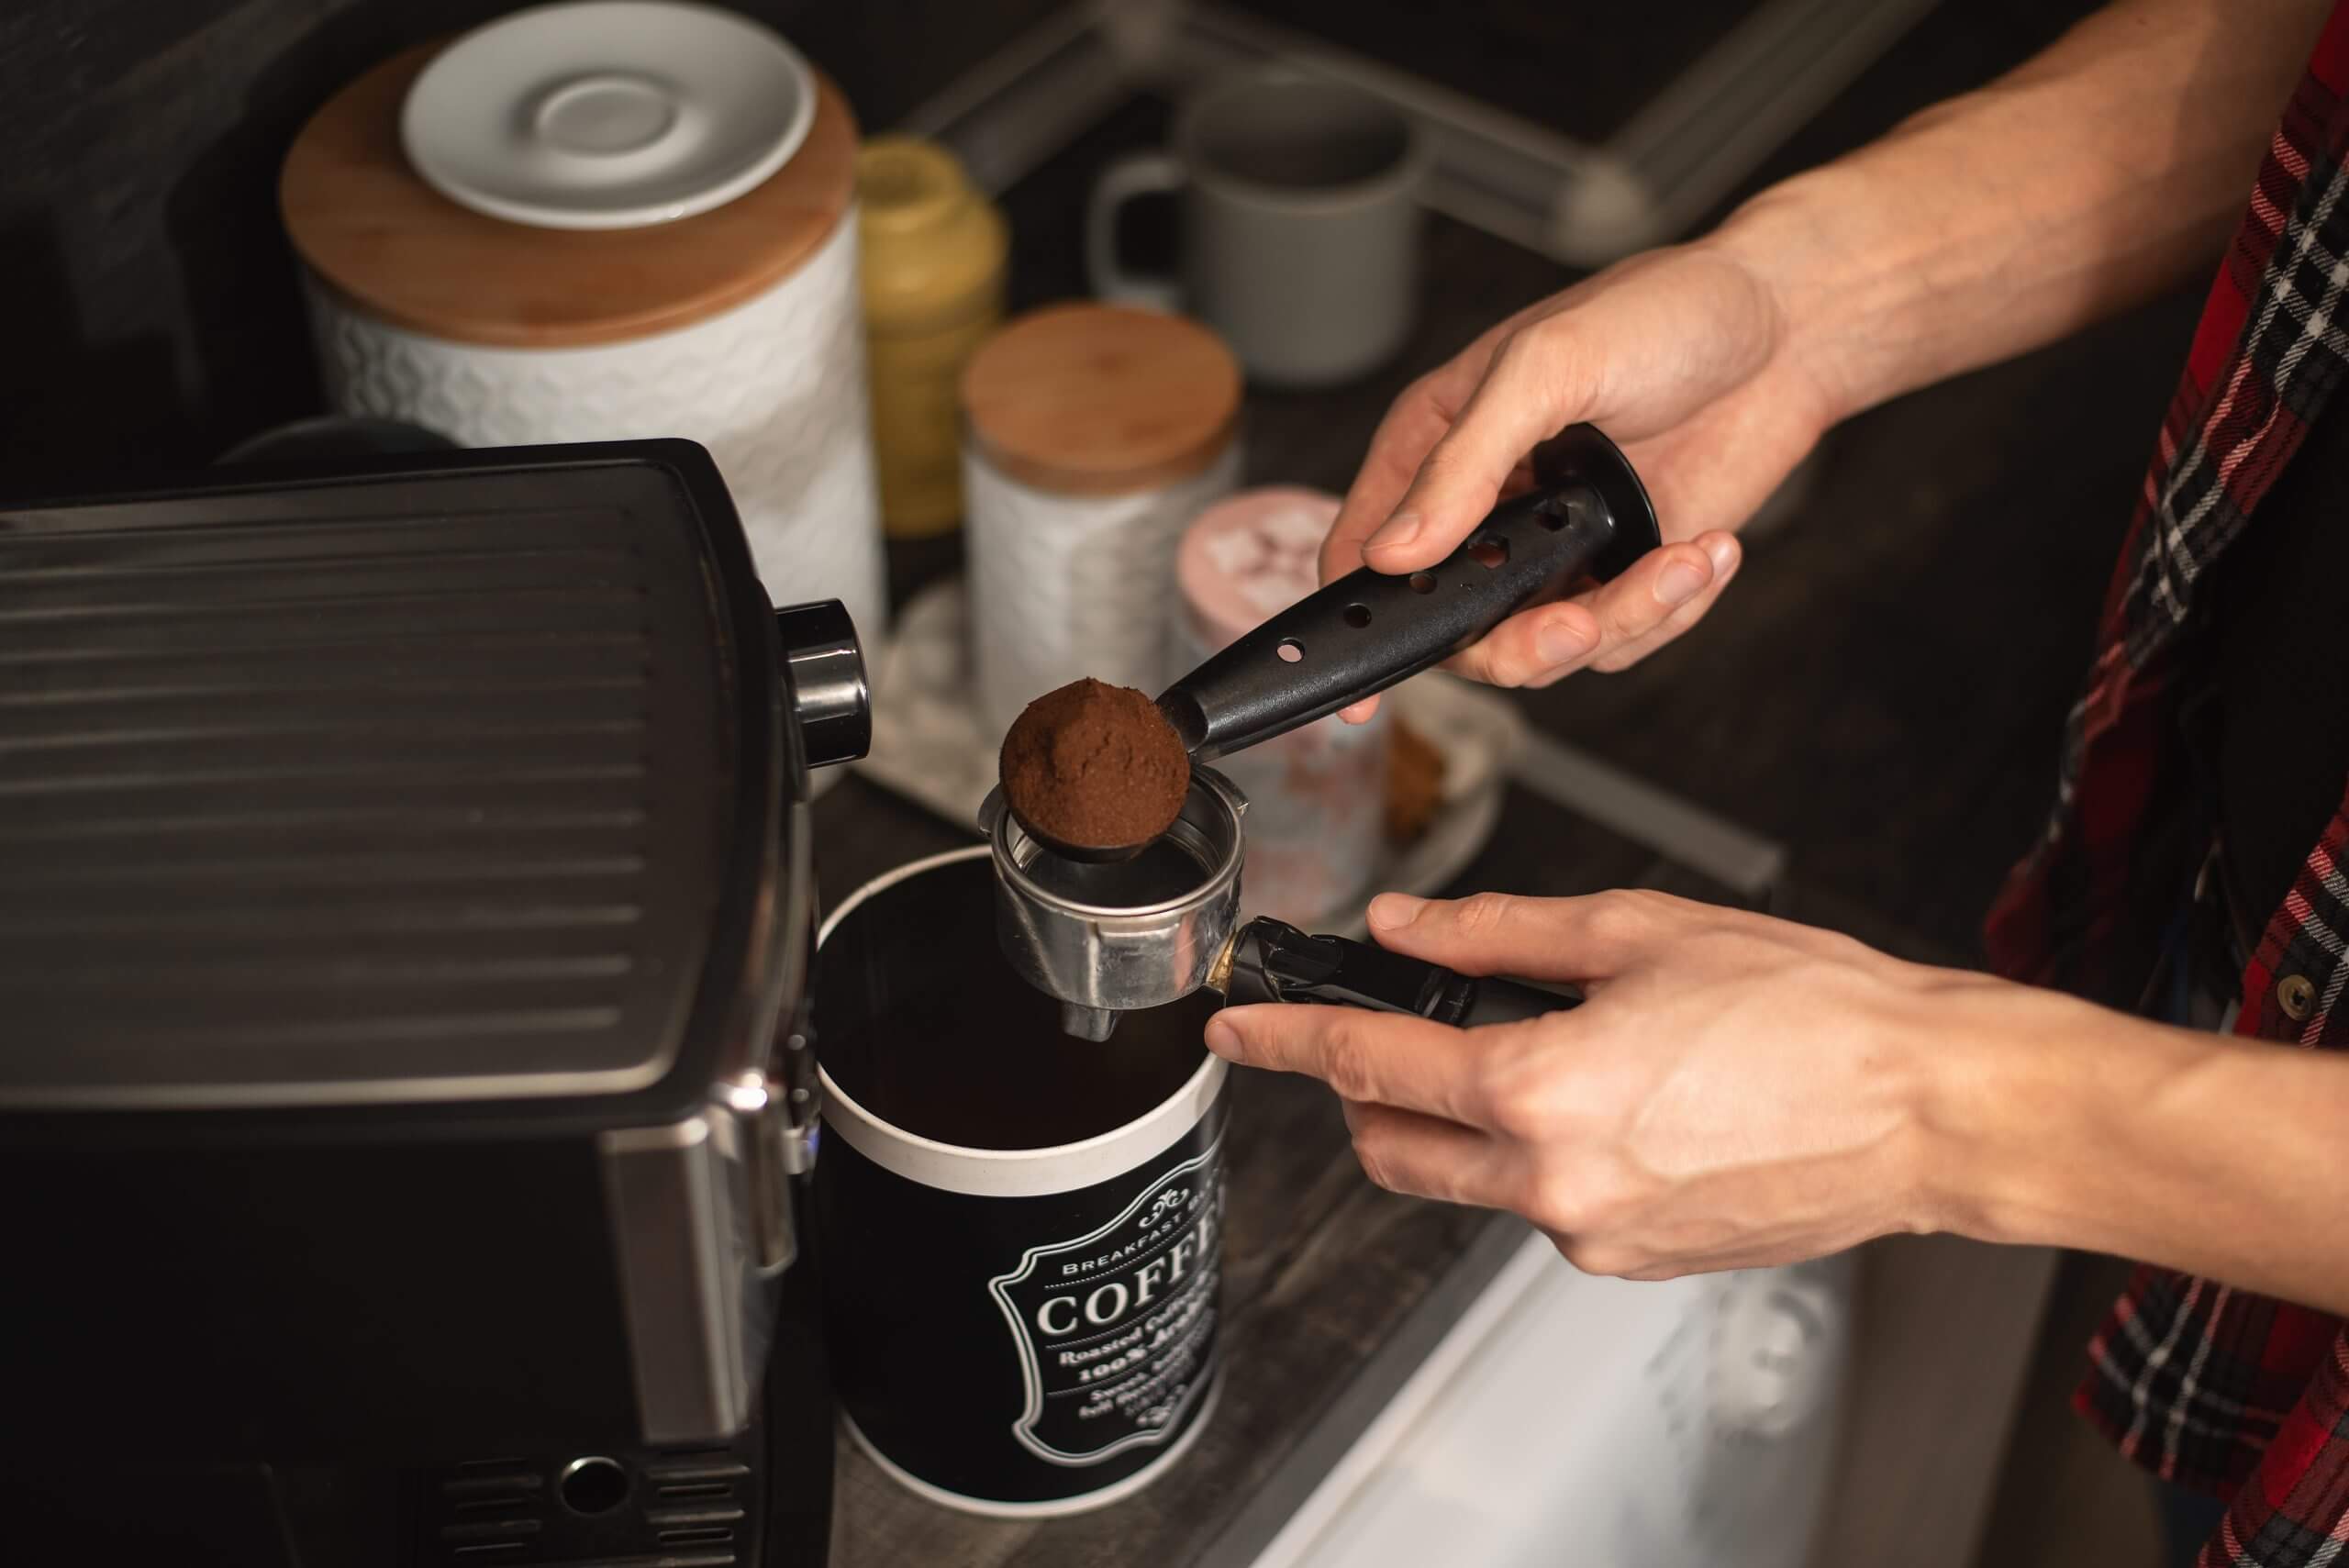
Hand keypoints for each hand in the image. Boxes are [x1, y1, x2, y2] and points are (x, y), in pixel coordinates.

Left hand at [1202, 888, 1991, 1277]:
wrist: (1930, 1106)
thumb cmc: (1815, 1012)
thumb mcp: (1636, 931)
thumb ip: (1496, 932)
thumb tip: (1406, 925)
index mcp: (1540, 1091)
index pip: (1367, 1062)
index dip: (1287, 1037)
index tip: (1241, 1028)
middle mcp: (1554, 1182)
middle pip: (1392, 1147)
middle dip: (1362, 1091)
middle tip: (1382, 1031)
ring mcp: (1594, 1234)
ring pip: (1468, 1179)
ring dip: (1460, 1119)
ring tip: (1545, 1045)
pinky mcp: (1635, 1259)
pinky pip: (1545, 1203)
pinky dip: (1540, 1150)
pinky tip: (1614, 1096)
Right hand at [1321, 241, 1839, 718]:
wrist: (1792, 331)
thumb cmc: (1664, 314)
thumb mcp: (1545, 367)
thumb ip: (1464, 463)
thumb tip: (1394, 552)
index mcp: (1437, 445)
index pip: (1363, 551)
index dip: (1355, 621)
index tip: (1364, 691)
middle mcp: (1487, 508)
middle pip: (1456, 630)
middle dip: (1520, 644)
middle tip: (1576, 627)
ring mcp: (1555, 548)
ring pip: (1544, 648)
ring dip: (1620, 620)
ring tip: (1684, 559)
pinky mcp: (1623, 573)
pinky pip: (1623, 640)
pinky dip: (1671, 608)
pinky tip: (1708, 546)